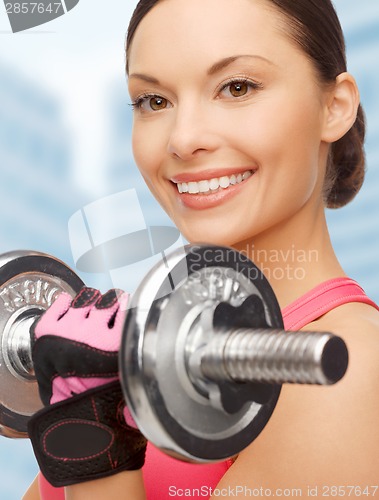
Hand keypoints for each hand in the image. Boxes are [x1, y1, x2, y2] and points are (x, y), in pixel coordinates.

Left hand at [28, 288, 146, 486]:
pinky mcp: (48, 329)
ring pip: (86, 299)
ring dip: (91, 301)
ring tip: (92, 308)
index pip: (126, 308)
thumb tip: (150, 349)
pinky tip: (71, 306)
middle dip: (110, 302)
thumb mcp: (128, 379)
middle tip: (110, 307)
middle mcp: (92, 333)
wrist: (70, 410)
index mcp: (114, 344)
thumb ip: (138, 360)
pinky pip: (60, 304)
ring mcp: (68, 330)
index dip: (126, 305)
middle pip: (107, 300)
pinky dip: (66, 302)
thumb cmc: (101, 396)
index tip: (126, 305)